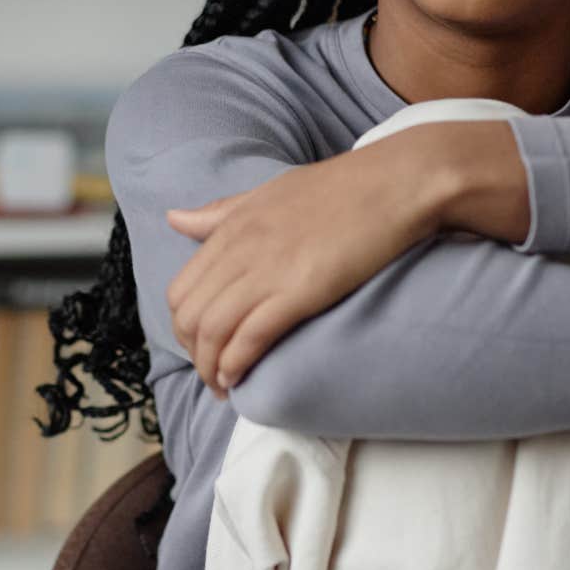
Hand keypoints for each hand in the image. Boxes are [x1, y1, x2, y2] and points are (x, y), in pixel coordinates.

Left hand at [164, 144, 447, 396]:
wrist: (396, 182)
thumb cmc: (341, 187)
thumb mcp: (268, 192)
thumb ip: (220, 212)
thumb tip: (173, 218)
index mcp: (232, 226)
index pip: (181, 289)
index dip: (184, 328)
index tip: (201, 347)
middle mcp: (241, 248)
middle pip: (190, 316)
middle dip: (194, 355)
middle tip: (212, 374)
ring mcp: (269, 269)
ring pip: (213, 330)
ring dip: (212, 368)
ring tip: (223, 387)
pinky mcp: (300, 289)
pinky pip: (251, 335)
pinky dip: (238, 362)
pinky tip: (239, 378)